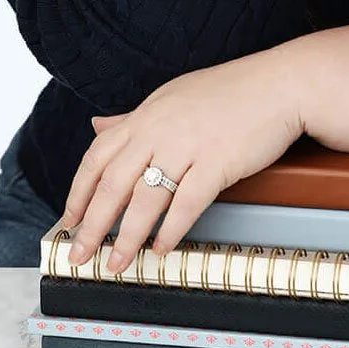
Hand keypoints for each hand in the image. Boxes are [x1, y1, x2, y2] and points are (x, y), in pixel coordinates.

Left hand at [61, 46, 305, 272]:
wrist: (279, 84)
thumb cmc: (230, 92)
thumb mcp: (172, 96)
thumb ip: (133, 117)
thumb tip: (98, 126)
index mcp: (147, 115)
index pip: (98, 156)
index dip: (79, 191)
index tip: (69, 219)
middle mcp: (161, 129)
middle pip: (114, 183)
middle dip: (92, 225)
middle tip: (80, 253)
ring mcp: (189, 145)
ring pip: (145, 199)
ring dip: (127, 237)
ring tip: (118, 263)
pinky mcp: (217, 161)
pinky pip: (187, 204)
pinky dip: (170, 230)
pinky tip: (162, 248)